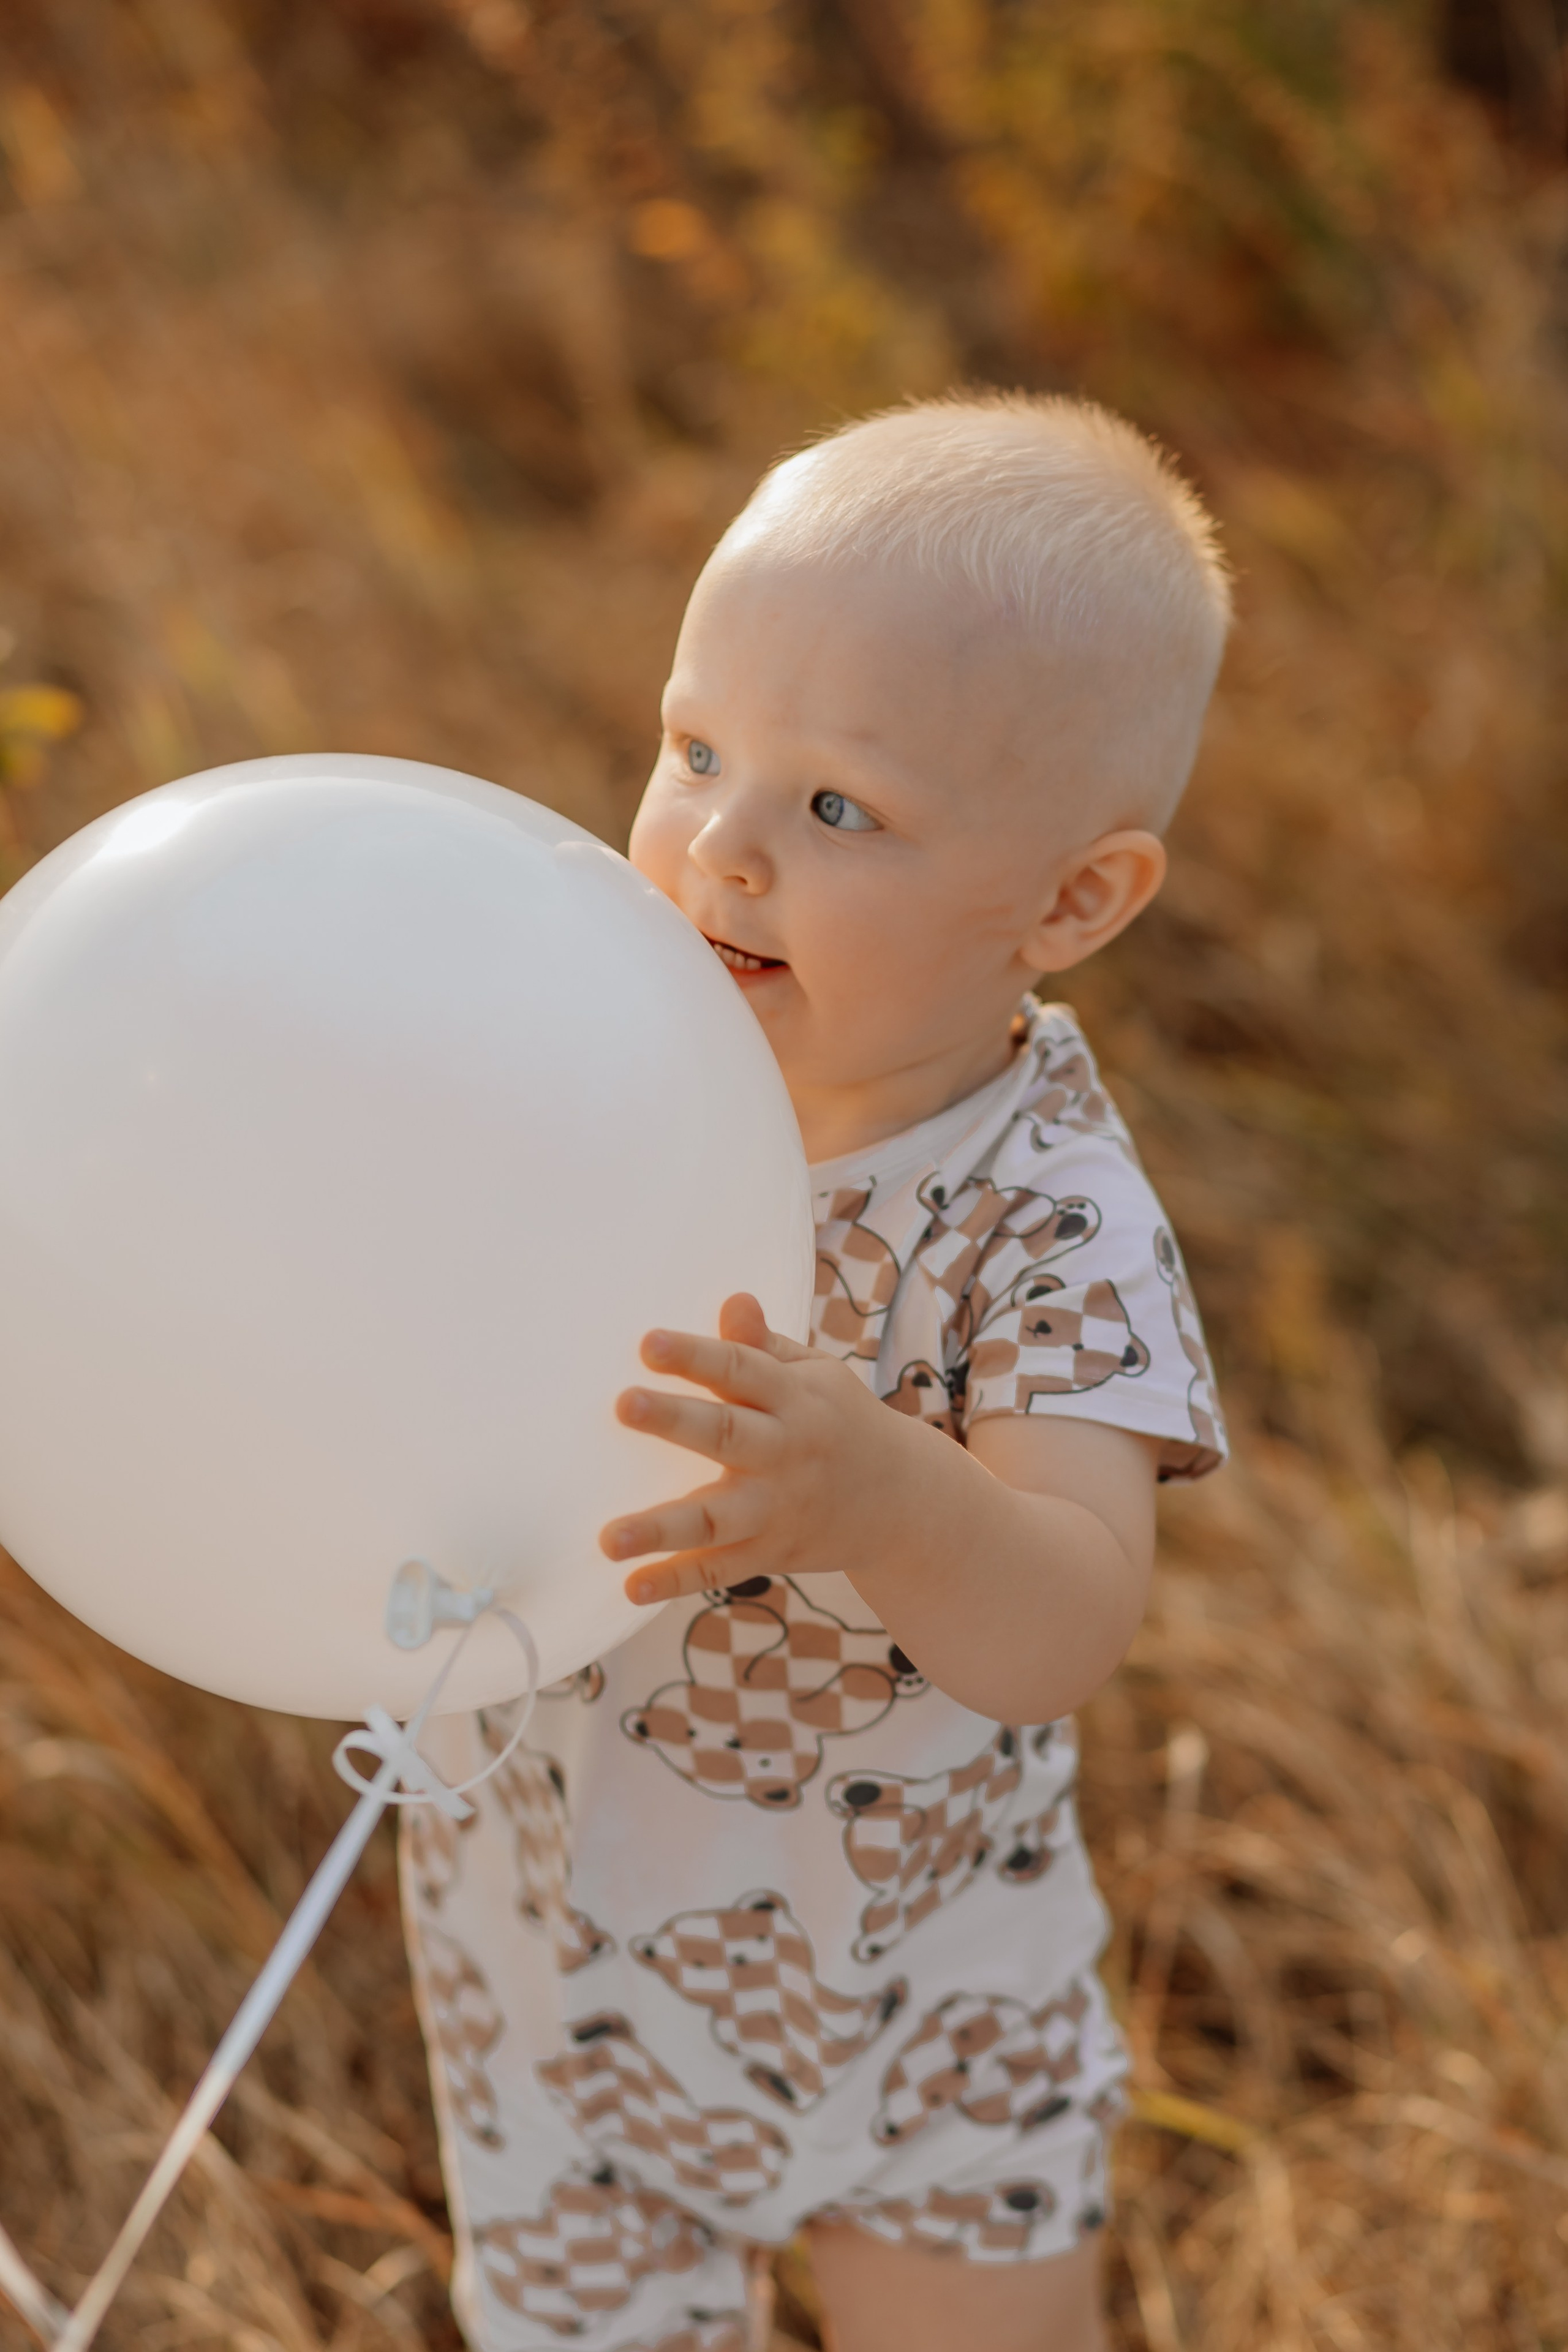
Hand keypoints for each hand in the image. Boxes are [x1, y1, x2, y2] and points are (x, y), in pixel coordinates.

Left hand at [599, 1291, 907, 1604]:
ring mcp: (777, 1509)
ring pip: (716, 1519)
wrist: (905, 1502)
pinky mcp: (770, 1553)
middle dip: (675, 1420)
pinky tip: (633, 1587)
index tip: (646, 1342)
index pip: (741, 1370)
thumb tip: (733, 1300)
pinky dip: (678, 1582)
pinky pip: (720, 1570)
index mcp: (796, 1399)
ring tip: (608, 1537)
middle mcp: (786, 1453)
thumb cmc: (840, 1422)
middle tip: (623, 1404)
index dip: (695, 1354)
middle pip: (726, 1435)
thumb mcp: (816, 1375)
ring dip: (662, 1529)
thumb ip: (764, 1346)